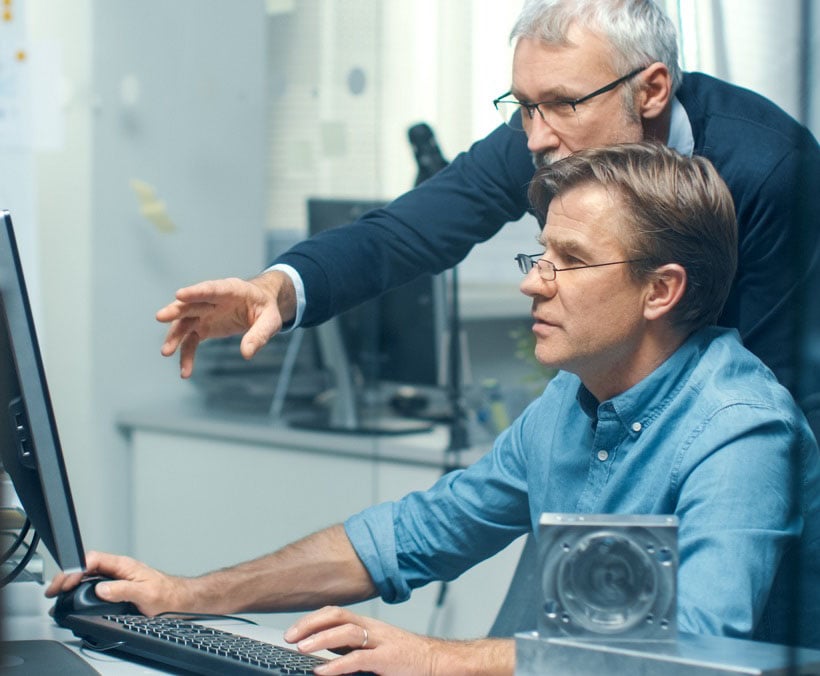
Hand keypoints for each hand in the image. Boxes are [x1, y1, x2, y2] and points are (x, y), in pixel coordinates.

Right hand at [45, 551, 196, 616]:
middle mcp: (119, 569)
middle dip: (68, 575)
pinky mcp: (117, 586)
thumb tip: (101, 589)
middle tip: (53, 589)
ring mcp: (117, 577)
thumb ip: (122, 590)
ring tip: (58, 591)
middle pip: (87, 566)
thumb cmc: (167, 594)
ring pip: (89, 574)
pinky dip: (81, 588)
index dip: (77, 568)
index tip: (66, 581)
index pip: (94, 559)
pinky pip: (95, 584)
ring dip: (72, 581)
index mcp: (124, 565)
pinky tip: (74, 594)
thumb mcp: (144, 593)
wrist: (178, 600)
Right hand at [155, 271, 294, 377]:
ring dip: (174, 337)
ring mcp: (204, 313)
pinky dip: (186, 355)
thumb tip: (246, 354)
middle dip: (176, 310)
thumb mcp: (270, 321)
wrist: (260, 307)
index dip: (196, 291)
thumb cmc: (266, 309)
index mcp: (231, 290)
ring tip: (166, 352)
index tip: (180, 294)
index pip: (212, 289)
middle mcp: (213, 300)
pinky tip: (185, 372)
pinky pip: (190, 341)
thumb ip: (259, 334)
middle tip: (160, 316)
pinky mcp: (203, 327)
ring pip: (185, 323)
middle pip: (191, 304)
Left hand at [284, 606, 438, 675]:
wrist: (438, 662)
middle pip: (338, 616)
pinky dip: (338, 664)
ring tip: (301, 648)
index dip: (313, 618)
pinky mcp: (389, 659)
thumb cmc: (407, 658)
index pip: (336, 613)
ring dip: (321, 638)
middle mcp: (374, 629)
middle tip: (289, 636)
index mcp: (369, 625)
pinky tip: (322, 670)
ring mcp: (382, 642)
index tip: (292, 630)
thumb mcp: (376, 649)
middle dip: (311, 623)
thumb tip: (325, 654)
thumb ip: (353, 649)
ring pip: (347, 632)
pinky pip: (359, 659)